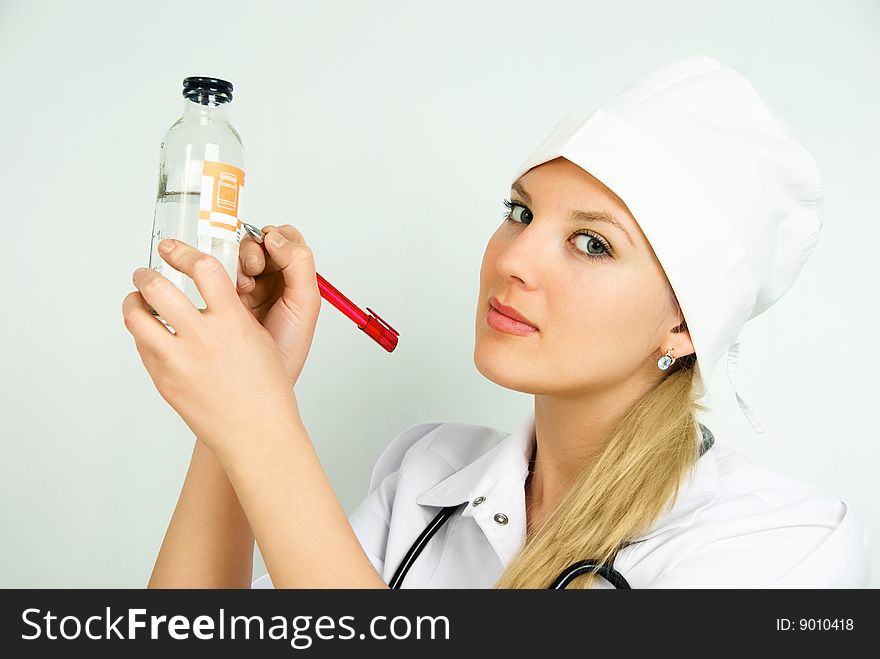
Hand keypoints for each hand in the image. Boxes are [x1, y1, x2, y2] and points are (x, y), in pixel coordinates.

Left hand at [122, 235, 316, 450]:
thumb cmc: (266, 389)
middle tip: (145, 273)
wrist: (257, 432)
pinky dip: (144, 335)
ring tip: (138, 301)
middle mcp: (202, 338)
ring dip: (134, 303)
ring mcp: (179, 361)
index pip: (202, 269)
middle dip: (146, 275)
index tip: (173, 250)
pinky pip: (143, 348)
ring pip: (137, 318)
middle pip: (157, 288)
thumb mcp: (259, 338)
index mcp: (232, 322)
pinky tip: (154, 334)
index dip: (184, 253)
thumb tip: (208, 290)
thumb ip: (231, 312)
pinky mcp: (164, 381)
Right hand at [235, 225, 321, 385]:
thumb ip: (299, 264)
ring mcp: (247, 285)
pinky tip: (231, 291)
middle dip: (255, 251)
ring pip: (238, 254)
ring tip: (243, 286)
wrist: (260, 380)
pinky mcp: (223, 295)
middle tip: (254, 269)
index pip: (288, 239)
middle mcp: (272, 277)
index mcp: (294, 276)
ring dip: (239, 263)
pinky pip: (218, 271)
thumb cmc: (288, 346)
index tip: (271, 251)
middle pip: (259, 242)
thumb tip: (275, 237)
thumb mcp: (305, 304)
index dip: (278, 238)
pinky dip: (221, 274)